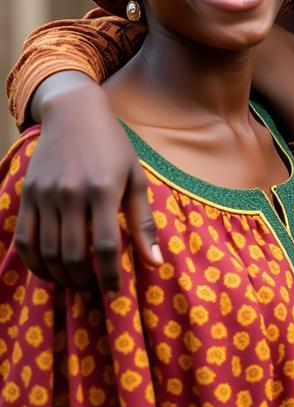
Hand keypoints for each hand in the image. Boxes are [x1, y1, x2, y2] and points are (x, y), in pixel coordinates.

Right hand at [14, 74, 160, 291]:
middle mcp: (71, 193)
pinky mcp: (27, 195)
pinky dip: (34, 263)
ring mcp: (45, 195)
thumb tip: (155, 262)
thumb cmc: (113, 147)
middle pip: (72, 254)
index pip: (104, 245)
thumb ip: (143, 222)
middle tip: (95, 291)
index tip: (115, 292)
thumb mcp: (136, 179)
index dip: (109, 275)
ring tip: (76, 284)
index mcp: (104, 189)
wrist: (74, 115)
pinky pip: (24, 239)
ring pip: (46, 252)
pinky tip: (49, 271)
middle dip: (84, 281)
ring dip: (60, 276)